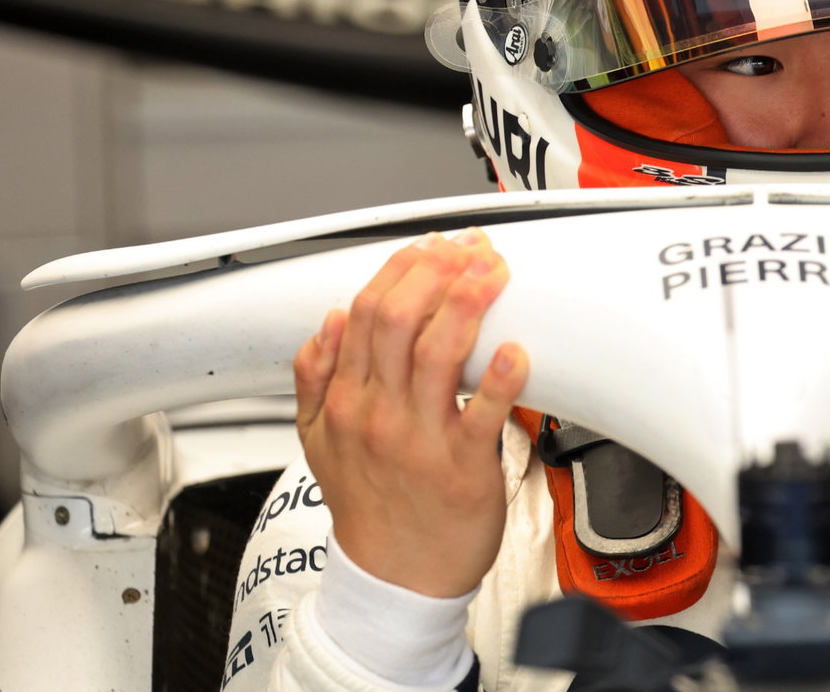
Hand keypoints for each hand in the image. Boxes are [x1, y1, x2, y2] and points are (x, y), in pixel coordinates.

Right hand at [292, 228, 525, 596]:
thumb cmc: (371, 510)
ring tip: (493, 274)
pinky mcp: (463, 467)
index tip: (432, 247)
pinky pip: (483, 414)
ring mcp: (420, 440)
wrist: (394, 582)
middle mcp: (378, 415)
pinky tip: (515, 350)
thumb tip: (329, 323)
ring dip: (468, 304)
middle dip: (436, 272)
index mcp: (345, 402)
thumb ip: (314, 380)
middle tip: (468, 248)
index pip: (367, 314)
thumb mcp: (318, 444)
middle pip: (399, 321)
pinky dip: (499, 378)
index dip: (402, 270)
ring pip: (439, 353)